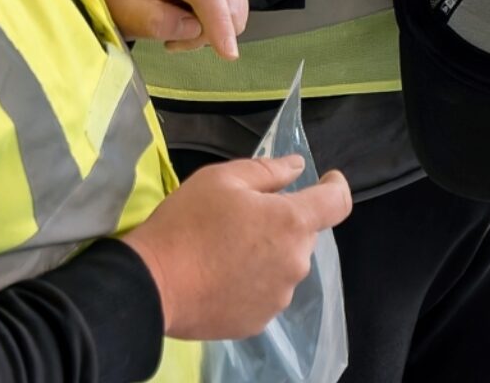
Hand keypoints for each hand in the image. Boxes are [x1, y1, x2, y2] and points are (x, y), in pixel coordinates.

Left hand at [82, 0, 247, 59]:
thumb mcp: (122, 11)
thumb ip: (154, 21)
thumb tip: (193, 28)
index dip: (220, 23)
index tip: (228, 54)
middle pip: (227, 0)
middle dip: (205, 31)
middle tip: (170, 39)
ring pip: (235, 6)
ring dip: (209, 28)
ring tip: (174, 26)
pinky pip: (236, 4)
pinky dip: (215, 20)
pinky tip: (188, 18)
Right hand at [124, 155, 353, 340]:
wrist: (152, 285)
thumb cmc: (188, 223)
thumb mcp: (222, 179)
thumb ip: (268, 170)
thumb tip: (298, 167)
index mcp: (291, 222)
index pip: (337, 203)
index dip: (336, 187)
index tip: (326, 180)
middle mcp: (295, 263)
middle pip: (303, 236)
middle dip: (283, 223)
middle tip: (243, 218)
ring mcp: (279, 297)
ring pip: (284, 266)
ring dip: (268, 255)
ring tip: (226, 251)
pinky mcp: (259, 322)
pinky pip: (265, 293)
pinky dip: (252, 283)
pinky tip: (221, 278)